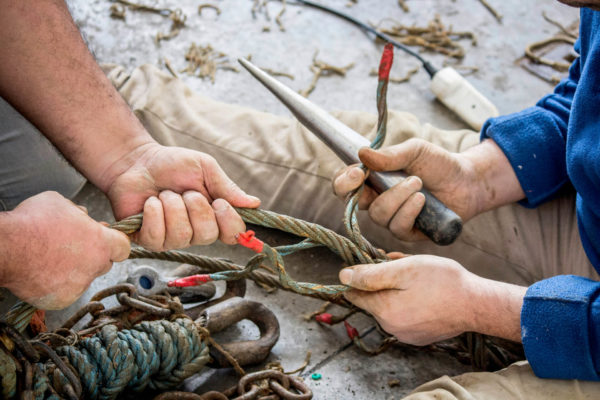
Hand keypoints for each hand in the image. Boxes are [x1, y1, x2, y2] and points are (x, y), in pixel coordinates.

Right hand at [0, 192, 129, 309]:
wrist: (6, 248)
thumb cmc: (32, 222)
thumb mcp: (60, 204)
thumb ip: (78, 213)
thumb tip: (83, 216)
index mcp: (101, 243)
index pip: (123, 248)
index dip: (115, 243)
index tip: (107, 241)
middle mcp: (95, 266)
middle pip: (105, 264)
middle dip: (94, 256)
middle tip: (74, 248)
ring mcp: (78, 285)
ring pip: (84, 278)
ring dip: (75, 271)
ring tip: (52, 259)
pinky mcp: (62, 300)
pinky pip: (66, 292)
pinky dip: (57, 285)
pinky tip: (43, 273)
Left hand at [106, 143, 260, 250]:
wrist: (137, 162)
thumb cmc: (172, 164)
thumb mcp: (205, 168)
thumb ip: (227, 187)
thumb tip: (254, 203)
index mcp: (214, 215)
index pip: (233, 234)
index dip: (228, 221)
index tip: (219, 202)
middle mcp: (196, 231)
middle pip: (208, 235)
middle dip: (195, 207)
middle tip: (185, 191)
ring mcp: (173, 239)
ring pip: (182, 235)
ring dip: (172, 206)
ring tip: (164, 193)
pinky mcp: (149, 240)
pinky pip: (157, 237)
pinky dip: (154, 213)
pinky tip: (150, 203)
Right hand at [333, 139, 483, 240]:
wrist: (468, 181)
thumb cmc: (439, 164)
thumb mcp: (415, 151)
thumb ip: (389, 155)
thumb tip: (361, 154)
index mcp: (372, 180)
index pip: (344, 185)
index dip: (343, 182)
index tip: (357, 172)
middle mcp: (377, 201)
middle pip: (352, 204)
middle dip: (359, 193)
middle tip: (367, 177)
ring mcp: (391, 219)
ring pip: (378, 215)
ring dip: (396, 197)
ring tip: (417, 183)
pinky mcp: (407, 233)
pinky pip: (397, 228)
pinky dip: (408, 212)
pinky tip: (422, 200)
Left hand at [339, 255, 525, 343]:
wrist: (477, 303)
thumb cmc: (442, 281)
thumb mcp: (404, 269)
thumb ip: (371, 274)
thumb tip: (343, 276)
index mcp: (384, 311)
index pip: (354, 295)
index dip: (359, 277)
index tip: (373, 264)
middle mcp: (391, 328)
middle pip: (373, 300)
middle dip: (382, 282)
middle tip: (403, 266)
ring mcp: (406, 335)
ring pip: (389, 307)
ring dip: (396, 291)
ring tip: (418, 278)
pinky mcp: (419, 337)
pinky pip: (404, 317)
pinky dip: (408, 303)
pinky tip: (425, 293)